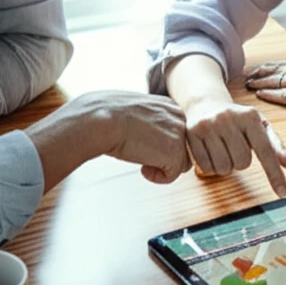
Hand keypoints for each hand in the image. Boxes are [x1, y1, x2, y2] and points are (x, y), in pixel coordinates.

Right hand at [76, 91, 192, 183]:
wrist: (101, 120)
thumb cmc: (108, 116)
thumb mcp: (136, 112)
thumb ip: (151, 123)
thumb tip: (154, 139)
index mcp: (170, 106)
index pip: (177, 133)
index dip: (161, 145)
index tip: (142, 144)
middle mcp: (180, 118)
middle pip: (184, 148)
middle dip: (166, 157)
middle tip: (142, 155)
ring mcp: (180, 135)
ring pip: (182, 163)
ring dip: (163, 167)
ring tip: (142, 162)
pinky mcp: (175, 154)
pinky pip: (173, 175)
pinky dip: (158, 178)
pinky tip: (142, 169)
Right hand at [184, 98, 285, 196]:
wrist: (205, 103)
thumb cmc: (237, 119)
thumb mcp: (259, 126)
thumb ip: (275, 146)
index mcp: (250, 117)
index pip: (266, 151)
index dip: (275, 174)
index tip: (282, 193)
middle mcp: (229, 119)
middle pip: (242, 163)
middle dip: (240, 162)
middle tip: (234, 148)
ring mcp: (209, 125)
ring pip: (223, 168)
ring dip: (225, 166)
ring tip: (222, 149)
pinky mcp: (192, 133)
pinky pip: (206, 167)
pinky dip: (210, 166)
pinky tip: (210, 151)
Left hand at [245, 59, 285, 121]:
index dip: (275, 66)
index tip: (263, 67)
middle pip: (279, 68)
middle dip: (262, 70)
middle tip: (247, 72)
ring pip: (277, 79)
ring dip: (260, 81)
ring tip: (247, 83)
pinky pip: (283, 95)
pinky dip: (269, 94)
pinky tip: (258, 95)